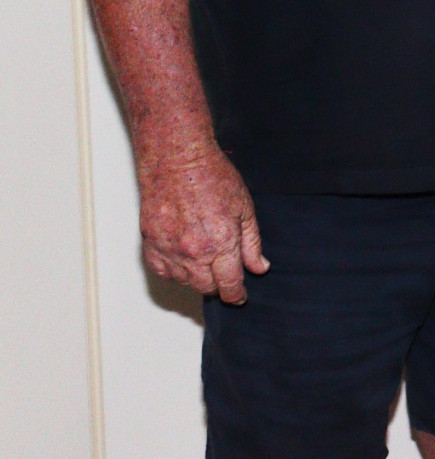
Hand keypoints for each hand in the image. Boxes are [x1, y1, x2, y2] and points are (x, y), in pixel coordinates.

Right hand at [137, 145, 267, 302]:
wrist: (177, 161)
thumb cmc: (212, 177)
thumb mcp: (245, 208)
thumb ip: (252, 243)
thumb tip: (259, 267)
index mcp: (221, 243)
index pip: (229, 285)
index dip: (236, 295)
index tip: (239, 297)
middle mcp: (193, 252)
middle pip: (206, 288)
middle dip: (219, 286)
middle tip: (224, 275)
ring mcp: (169, 250)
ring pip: (184, 282)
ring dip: (196, 278)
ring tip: (205, 259)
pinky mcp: (150, 245)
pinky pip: (163, 272)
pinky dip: (174, 271)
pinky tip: (184, 257)